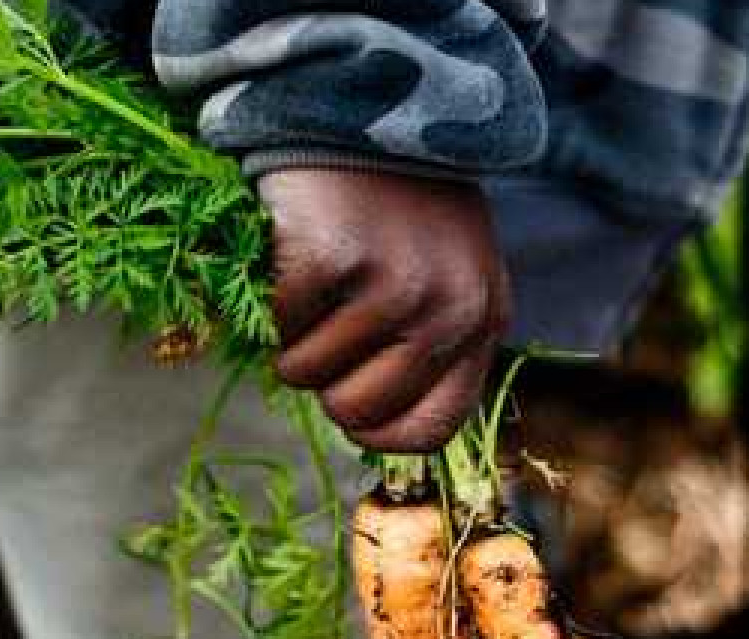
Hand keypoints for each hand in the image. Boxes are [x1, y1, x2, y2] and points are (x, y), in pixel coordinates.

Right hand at [260, 167, 509, 452]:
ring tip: (312, 273)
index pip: (430, 428)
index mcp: (481, 320)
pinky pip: (276, 324)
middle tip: (322, 321)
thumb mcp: (447, 269)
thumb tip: (370, 425)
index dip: (376, 431)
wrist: (363, 96)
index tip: (345, 404)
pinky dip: (267, 296)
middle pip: (356, 411)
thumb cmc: (397, 196)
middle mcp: (449, 311)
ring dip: (288, 333)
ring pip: (304, 373)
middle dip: (323, 378)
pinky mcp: (334, 258)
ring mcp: (394, 285)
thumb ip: (431, 343)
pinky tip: (291, 249)